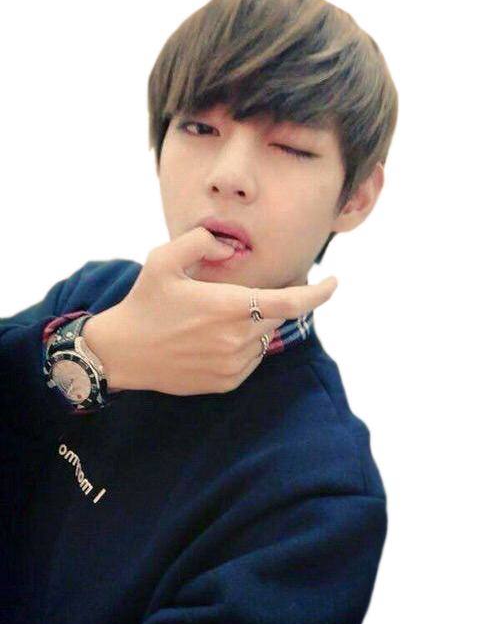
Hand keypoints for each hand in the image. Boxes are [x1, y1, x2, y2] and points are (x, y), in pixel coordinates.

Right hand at [84, 228, 340, 395]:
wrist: (122, 353)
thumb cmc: (143, 303)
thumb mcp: (162, 258)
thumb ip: (200, 241)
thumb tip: (229, 246)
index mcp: (228, 306)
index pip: (291, 302)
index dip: (320, 293)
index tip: (336, 280)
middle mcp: (237, 339)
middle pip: (278, 316)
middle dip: (273, 300)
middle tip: (241, 293)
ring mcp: (233, 364)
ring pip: (265, 338)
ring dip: (254, 323)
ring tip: (214, 318)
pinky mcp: (226, 383)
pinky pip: (251, 358)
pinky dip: (244, 344)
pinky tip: (212, 338)